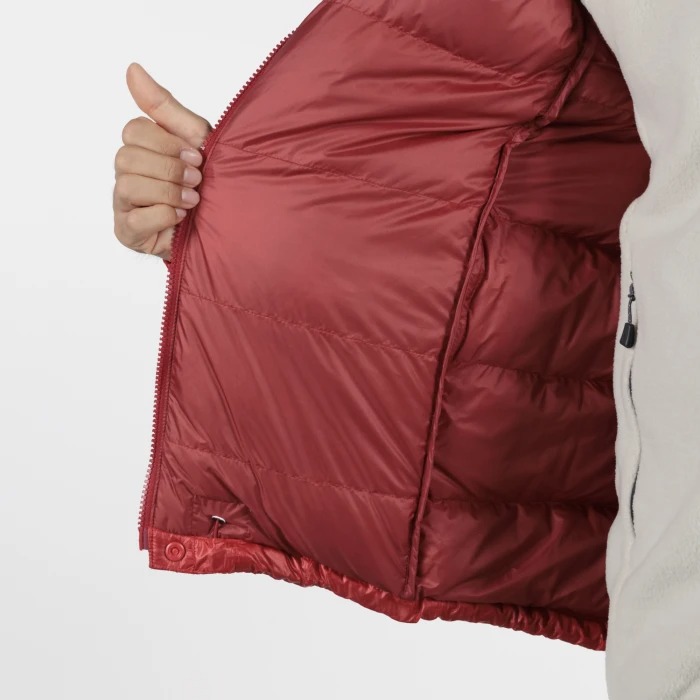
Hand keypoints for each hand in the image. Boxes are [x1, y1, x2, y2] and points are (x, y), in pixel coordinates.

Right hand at [113, 63, 211, 261]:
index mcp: (142, 149)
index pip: (133, 130)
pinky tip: (181, 217)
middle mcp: (127, 174)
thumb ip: (164, 106)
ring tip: (193, 201)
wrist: (231, 223)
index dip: (167, 143)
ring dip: (168, 192)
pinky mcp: (128, 232)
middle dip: (169, 169)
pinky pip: (134, 219)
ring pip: (128, 186)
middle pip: (126, 157)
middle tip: (197, 180)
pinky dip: (164, 216)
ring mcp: (124, 204)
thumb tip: (133, 69)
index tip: (196, 156)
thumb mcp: (196, 139)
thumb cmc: (212, 181)